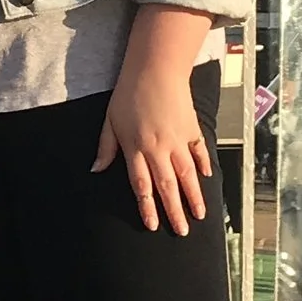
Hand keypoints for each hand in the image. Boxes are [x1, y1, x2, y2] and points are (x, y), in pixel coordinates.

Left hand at [93, 11, 215, 236]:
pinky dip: (204, 165)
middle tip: (182, 232)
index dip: (148, 208)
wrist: (155, 68)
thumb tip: (96, 170)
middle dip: (175, 211)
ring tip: (200, 215)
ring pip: (187, 174)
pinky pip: (199, 151)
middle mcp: (158, 148)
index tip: (154, 226)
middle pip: (167, 186)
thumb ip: (105, 148)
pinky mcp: (191, 128)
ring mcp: (178, 139)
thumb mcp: (110, 121)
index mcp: (136, 148)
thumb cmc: (129, 93)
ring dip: (194, 196)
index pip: (142, 185)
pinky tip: (206, 179)